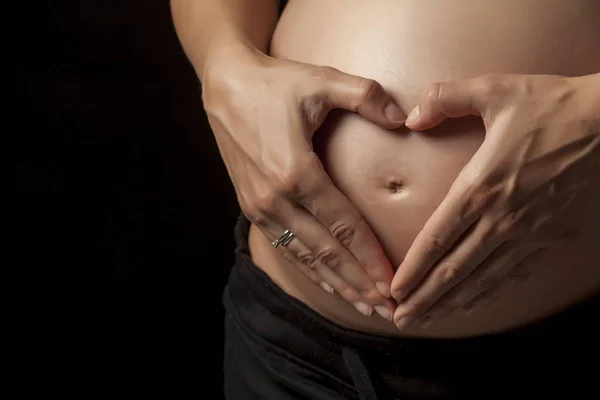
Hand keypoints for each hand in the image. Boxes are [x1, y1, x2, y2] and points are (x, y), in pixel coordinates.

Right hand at [203, 45, 405, 319]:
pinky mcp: (252, 207)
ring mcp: (260, 206)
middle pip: (325, 250)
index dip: (370, 256)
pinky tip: (329, 283)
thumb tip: (404, 116)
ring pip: (304, 256)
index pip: (342, 225)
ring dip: (336, 284)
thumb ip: (365, 95)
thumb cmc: (274, 83)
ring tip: (365, 306)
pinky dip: (310, 270)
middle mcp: (275, 198)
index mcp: (295, 171)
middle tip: (389, 308)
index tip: (393, 281)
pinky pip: (285, 247)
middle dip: (359, 282)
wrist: (225, 86)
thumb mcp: (321, 79)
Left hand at [390, 73, 599, 328]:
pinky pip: (513, 276)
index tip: (393, 289)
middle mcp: (502, 218)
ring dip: (450, 304)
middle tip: (399, 319)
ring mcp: (529, 233)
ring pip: (482, 280)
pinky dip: (487, 295)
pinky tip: (470, 305)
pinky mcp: (551, 238)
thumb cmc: (551, 106)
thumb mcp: (495, 90)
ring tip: (424, 321)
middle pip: (454, 270)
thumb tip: (411, 118)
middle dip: (424, 298)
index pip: (437, 238)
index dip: (413, 268)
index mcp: (482, 186)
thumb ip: (445, 98)